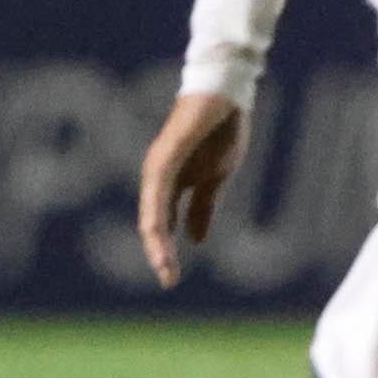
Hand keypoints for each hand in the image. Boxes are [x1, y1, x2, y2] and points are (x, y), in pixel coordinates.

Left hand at [136, 91, 248, 287]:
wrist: (226, 96)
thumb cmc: (219, 132)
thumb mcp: (215, 178)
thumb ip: (203, 207)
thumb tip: (195, 241)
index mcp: (169, 184)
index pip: (162, 224)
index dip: (165, 250)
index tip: (170, 278)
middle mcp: (157, 176)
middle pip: (152, 222)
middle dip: (159, 252)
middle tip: (167, 280)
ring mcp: (159, 164)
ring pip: (152, 210)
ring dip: (157, 240)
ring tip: (163, 265)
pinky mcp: (168, 153)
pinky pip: (160, 187)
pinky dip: (160, 210)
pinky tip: (160, 230)